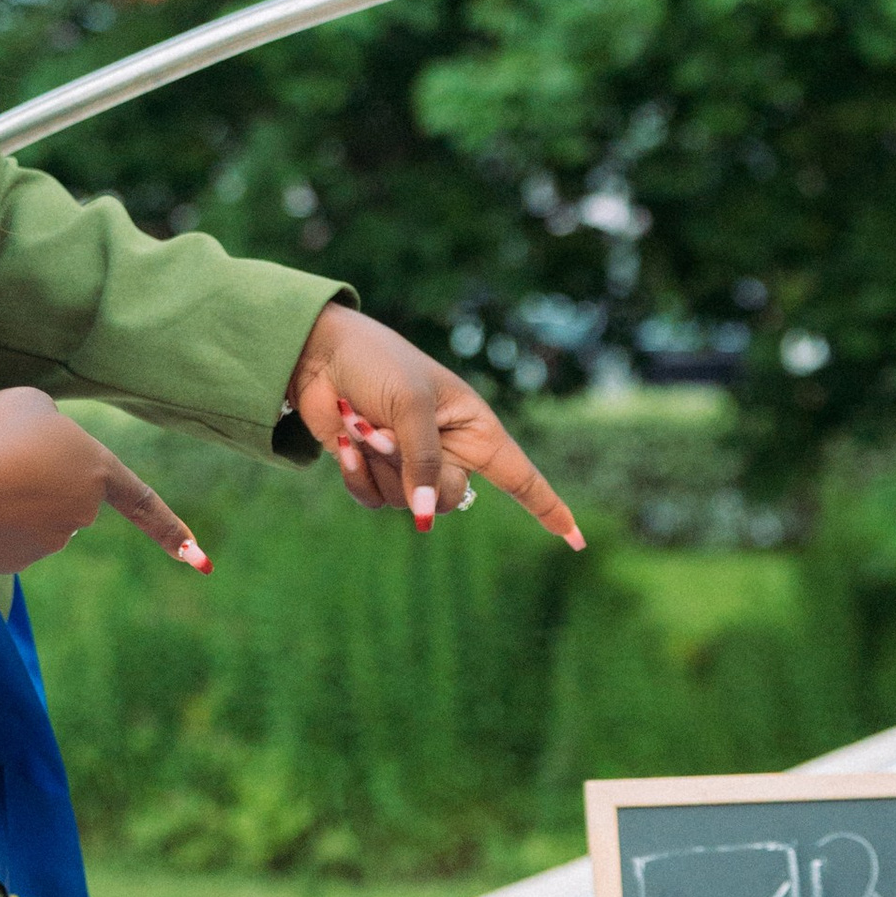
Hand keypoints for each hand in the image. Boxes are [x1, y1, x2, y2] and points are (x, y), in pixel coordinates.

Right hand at [0, 385, 210, 577]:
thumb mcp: (28, 403)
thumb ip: (50, 423)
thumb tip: (42, 450)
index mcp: (96, 472)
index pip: (142, 502)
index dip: (171, 529)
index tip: (201, 562)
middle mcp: (80, 515)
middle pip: (61, 491)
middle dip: (35, 475)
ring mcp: (46, 544)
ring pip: (28, 514)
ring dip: (6, 495)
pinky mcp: (9, 562)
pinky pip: (0, 534)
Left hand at [288, 304, 583, 547]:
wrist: (320, 355)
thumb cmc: (378, 364)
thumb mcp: (410, 405)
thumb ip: (423, 461)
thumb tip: (425, 518)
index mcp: (474, 427)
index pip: (520, 477)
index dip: (548, 509)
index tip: (575, 541)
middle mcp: (449, 451)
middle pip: (447, 497)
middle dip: (411, 471)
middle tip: (382, 430)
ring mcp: (411, 465)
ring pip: (404, 503)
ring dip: (376, 463)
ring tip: (359, 422)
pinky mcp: (375, 472)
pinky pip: (373, 500)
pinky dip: (354, 474)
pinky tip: (343, 441)